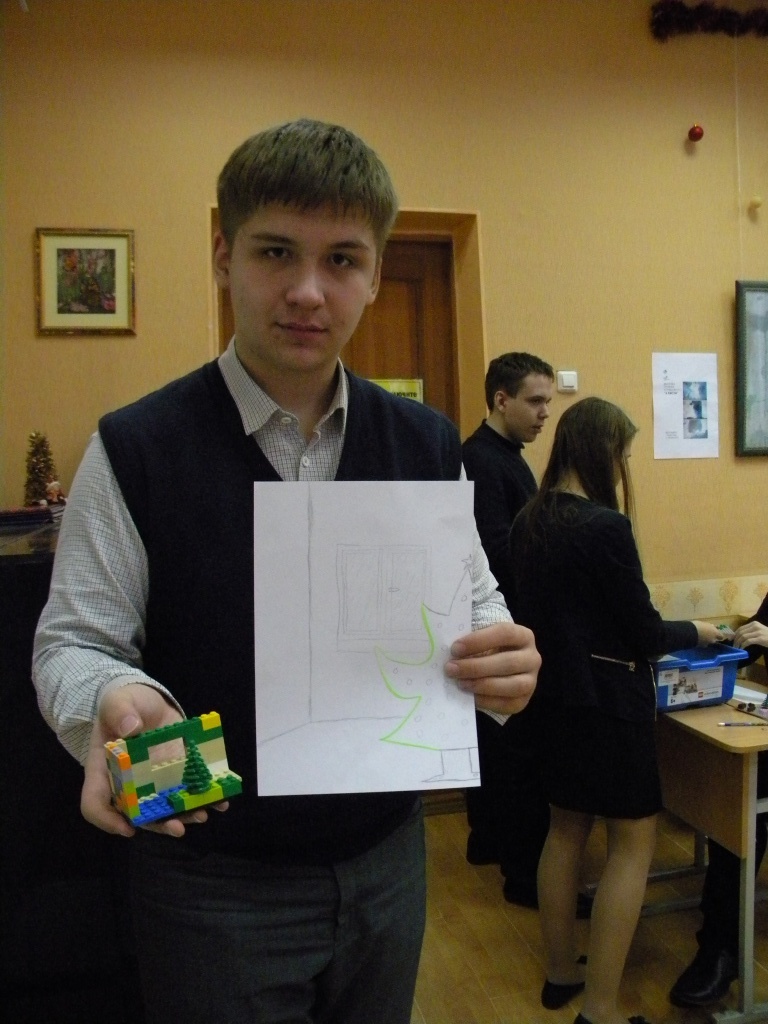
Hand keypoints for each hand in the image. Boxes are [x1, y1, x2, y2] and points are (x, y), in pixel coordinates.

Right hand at [81, 682, 227, 838]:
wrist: (147, 703)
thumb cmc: (124, 705)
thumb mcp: (117, 702)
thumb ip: (119, 712)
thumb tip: (131, 728)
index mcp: (104, 771)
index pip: (95, 802)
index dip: (108, 820)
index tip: (128, 828)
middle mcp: (129, 784)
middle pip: (138, 814)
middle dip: (158, 824)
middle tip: (178, 829)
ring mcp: (154, 782)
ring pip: (165, 808)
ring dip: (184, 815)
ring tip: (203, 814)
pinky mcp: (176, 773)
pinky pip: (188, 790)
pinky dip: (204, 797)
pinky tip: (220, 799)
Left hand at [444, 621, 539, 715]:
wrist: (499, 667)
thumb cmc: (487, 649)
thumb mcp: (482, 639)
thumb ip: (470, 642)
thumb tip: (449, 650)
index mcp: (523, 636)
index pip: (504, 633)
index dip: (479, 640)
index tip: (455, 648)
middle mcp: (532, 658)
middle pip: (508, 662)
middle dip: (476, 667)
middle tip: (451, 668)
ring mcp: (532, 680)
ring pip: (513, 685)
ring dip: (483, 685)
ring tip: (460, 683)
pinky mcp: (524, 700)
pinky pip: (509, 703)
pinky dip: (488, 701)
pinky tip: (470, 697)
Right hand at [693, 620, 726, 645]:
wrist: (689, 632)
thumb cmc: (698, 626)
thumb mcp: (705, 624)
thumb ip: (710, 627)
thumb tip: (713, 627)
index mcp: (715, 633)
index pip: (721, 636)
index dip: (719, 635)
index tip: (717, 634)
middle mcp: (712, 640)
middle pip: (714, 640)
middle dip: (711, 638)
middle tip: (707, 635)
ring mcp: (706, 644)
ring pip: (707, 643)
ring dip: (705, 641)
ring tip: (701, 637)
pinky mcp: (700, 647)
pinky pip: (702, 644)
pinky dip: (700, 642)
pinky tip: (697, 639)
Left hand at [734, 620, 767, 649]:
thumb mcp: (759, 631)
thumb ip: (750, 632)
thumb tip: (739, 636)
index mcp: (754, 623)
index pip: (741, 628)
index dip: (735, 634)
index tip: (732, 640)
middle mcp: (755, 626)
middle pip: (741, 632)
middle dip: (735, 639)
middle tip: (734, 645)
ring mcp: (758, 632)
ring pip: (743, 637)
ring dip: (738, 643)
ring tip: (737, 648)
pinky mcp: (760, 638)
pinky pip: (748, 641)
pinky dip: (743, 645)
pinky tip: (742, 648)